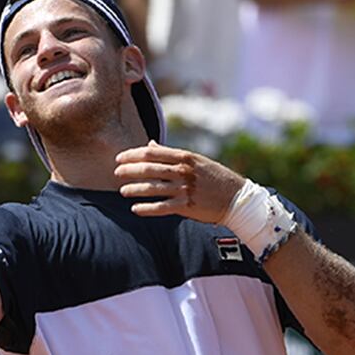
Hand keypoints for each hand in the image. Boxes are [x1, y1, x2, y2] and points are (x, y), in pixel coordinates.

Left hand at [114, 141, 245, 223]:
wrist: (237, 199)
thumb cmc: (214, 177)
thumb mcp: (195, 160)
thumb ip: (170, 153)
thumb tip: (149, 144)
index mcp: (184, 157)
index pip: (151, 153)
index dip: (132, 155)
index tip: (119, 158)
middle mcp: (183, 171)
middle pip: (148, 169)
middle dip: (129, 171)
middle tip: (116, 173)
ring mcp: (184, 189)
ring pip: (152, 188)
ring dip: (134, 189)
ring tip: (122, 191)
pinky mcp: (187, 206)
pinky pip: (161, 207)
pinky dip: (146, 208)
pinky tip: (135, 209)